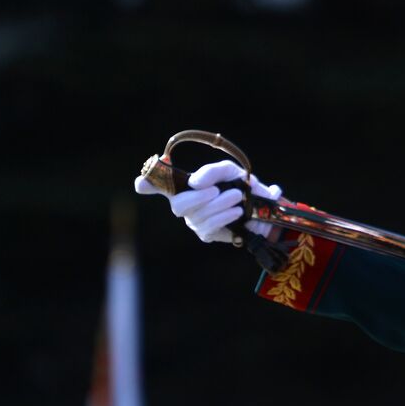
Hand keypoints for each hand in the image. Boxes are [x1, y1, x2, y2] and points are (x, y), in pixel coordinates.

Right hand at [134, 159, 280, 243]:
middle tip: (216, 190)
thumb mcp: (230, 171)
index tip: (142, 183)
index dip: (148, 184)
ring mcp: (194, 220)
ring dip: (220, 204)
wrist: (262, 207)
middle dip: (198, 197)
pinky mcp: (207, 234)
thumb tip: (194, 182)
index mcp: (186, 185)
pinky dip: (224, 216)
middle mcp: (185, 204)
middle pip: (178, 204)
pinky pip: (208, 227)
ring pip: (197, 216)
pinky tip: (236, 212)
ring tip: (237, 197)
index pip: (158, 185)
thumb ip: (212, 172)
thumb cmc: (241, 185)